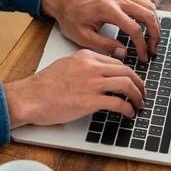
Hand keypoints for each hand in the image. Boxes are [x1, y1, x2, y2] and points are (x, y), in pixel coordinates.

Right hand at [4, 50, 145, 128]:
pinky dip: (128, 108)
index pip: (116, 62)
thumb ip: (84, 67)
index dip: (129, 73)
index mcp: (85, 57)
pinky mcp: (90, 100)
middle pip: (126, 71)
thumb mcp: (66, 66)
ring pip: (126, 84)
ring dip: (137, 96)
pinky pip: (118, 103)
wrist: (29, 97)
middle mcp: (91, 66)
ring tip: (139, 104)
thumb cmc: (43, 86)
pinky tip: (129, 113)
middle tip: (142, 93)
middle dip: (138, 84)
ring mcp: (92, 83)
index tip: (133, 81)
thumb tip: (99, 76)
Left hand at [41, 0, 159, 61]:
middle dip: (155, 35)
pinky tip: (148, 28)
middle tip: (153, 51)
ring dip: (155, 25)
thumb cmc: (71, 17)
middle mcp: (118, 0)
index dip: (142, 46)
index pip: (134, 29)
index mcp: (108, 10)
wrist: (65, 0)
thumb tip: (123, 53)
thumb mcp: (83, 36)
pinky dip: (150, 16)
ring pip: (149, 7)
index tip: (143, 57)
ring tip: (153, 41)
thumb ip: (104, 45)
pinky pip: (144, 4)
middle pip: (148, 15)